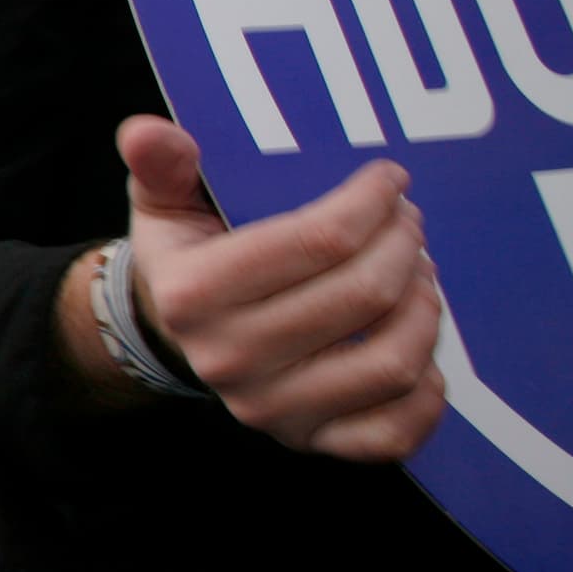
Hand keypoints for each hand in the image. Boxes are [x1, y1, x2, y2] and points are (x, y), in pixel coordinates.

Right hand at [74, 115, 445, 460]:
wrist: (174, 338)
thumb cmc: (188, 259)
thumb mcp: (164, 204)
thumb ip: (161, 162)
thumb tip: (146, 131)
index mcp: (194, 294)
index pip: (318, 239)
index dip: (372, 200)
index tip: (390, 179)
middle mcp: (230, 360)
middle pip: (364, 294)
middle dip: (404, 245)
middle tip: (408, 221)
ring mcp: (271, 409)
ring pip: (391, 363)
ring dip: (424, 308)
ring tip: (417, 273)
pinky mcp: (307, 440)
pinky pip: (393, 434)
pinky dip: (426, 396)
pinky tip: (417, 347)